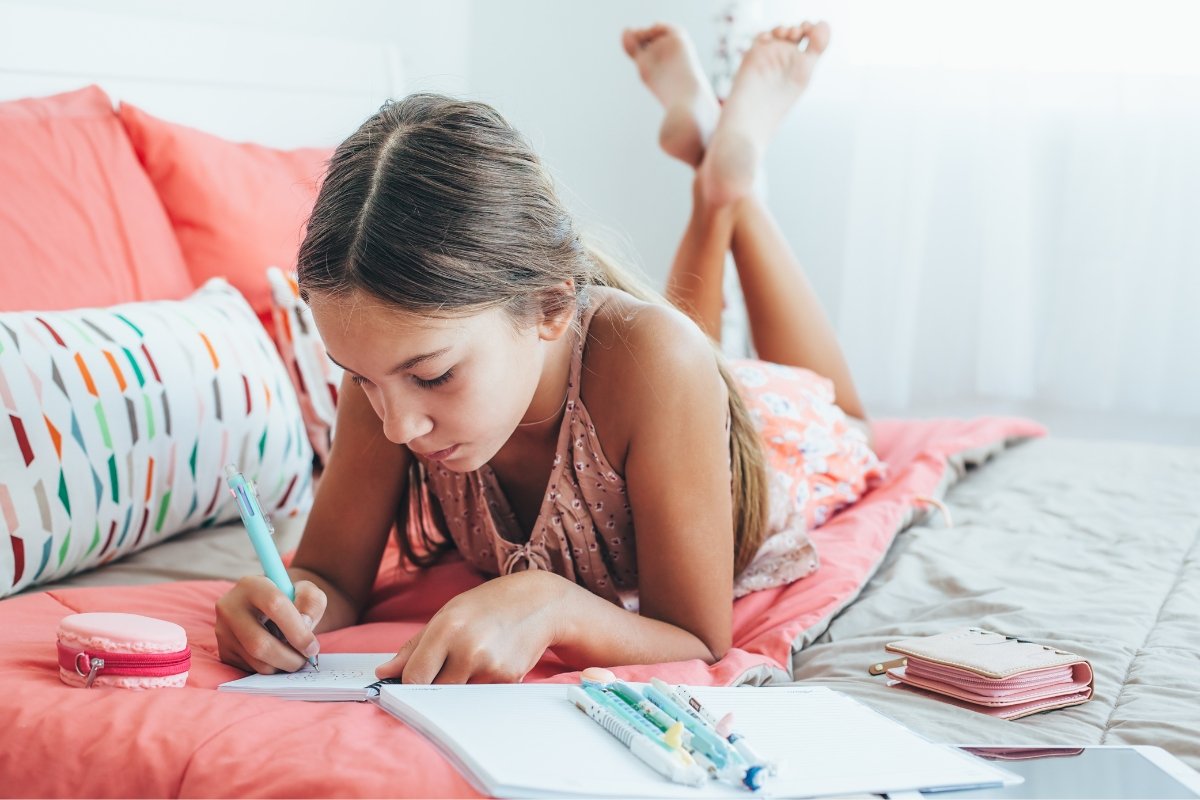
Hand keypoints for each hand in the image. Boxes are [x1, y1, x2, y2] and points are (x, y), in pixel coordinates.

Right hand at [215, 575, 325, 673]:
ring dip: (282, 665)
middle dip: (289, 657)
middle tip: (306, 660)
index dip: (297, 630)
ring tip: (295, 657)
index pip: (274, 605)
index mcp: (251, 585)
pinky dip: (271, 668)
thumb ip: (311, 603)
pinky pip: (250, 669)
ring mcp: (223, 631)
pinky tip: (279, 656)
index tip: (312, 647)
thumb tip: (304, 626)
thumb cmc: (293, 599)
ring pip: (255, 660)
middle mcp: (230, 607)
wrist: (270, 608)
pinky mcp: (224, 651)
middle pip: (259, 643)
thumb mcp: (307, 592)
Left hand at [376, 571, 563, 683]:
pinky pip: (482, 695)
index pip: (414, 676)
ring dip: (460, 685)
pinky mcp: (509, 680)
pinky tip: (492, 660)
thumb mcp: (446, 614)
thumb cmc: (486, 606)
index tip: (409, 682)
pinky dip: (481, 684)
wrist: (537, 602)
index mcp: (446, 629)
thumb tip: (384, 673)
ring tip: (473, 657)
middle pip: (434, 691)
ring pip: (458, 696)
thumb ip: (413, 647)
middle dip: (435, 684)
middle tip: (447, 664)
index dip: (407, 683)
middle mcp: (468, 649)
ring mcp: (490, 667)